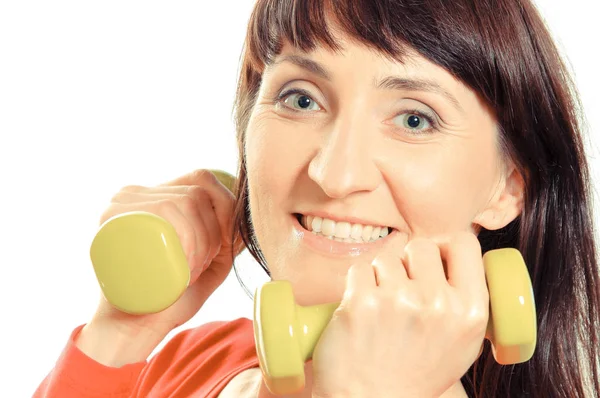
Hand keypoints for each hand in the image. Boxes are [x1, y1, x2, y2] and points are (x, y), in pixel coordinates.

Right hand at [90, 169, 243, 339]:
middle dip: (215, 232)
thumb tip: (249, 210)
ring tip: (191, 271)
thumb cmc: (172, 295)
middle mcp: (132, 193)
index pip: (201, 179)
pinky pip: (168, 207)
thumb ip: (228, 236)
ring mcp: (120, 203)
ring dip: (203, 240)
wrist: (132, 329)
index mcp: (152, 197)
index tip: (226, 245)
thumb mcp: (208, 260)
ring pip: (188, 200)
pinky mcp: (114, 217)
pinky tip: (185, 267)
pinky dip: (190, 237)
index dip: (226, 206)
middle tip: (201, 268)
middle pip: (198, 190)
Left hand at [311, 232, 487, 397]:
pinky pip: (360, 269)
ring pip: (387, 257)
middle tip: (401, 289)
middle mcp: (439, 304)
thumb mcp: (462, 343)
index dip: (446, 246)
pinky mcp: (362, 302)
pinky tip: (362, 310)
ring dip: (381, 276)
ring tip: (381, 308)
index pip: (464, 243)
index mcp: (471, 312)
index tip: (434, 257)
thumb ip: (466, 301)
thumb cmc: (416, 372)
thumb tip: (458, 259)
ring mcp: (399, 301)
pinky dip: (357, 285)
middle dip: (409, 263)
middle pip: (421, 246)